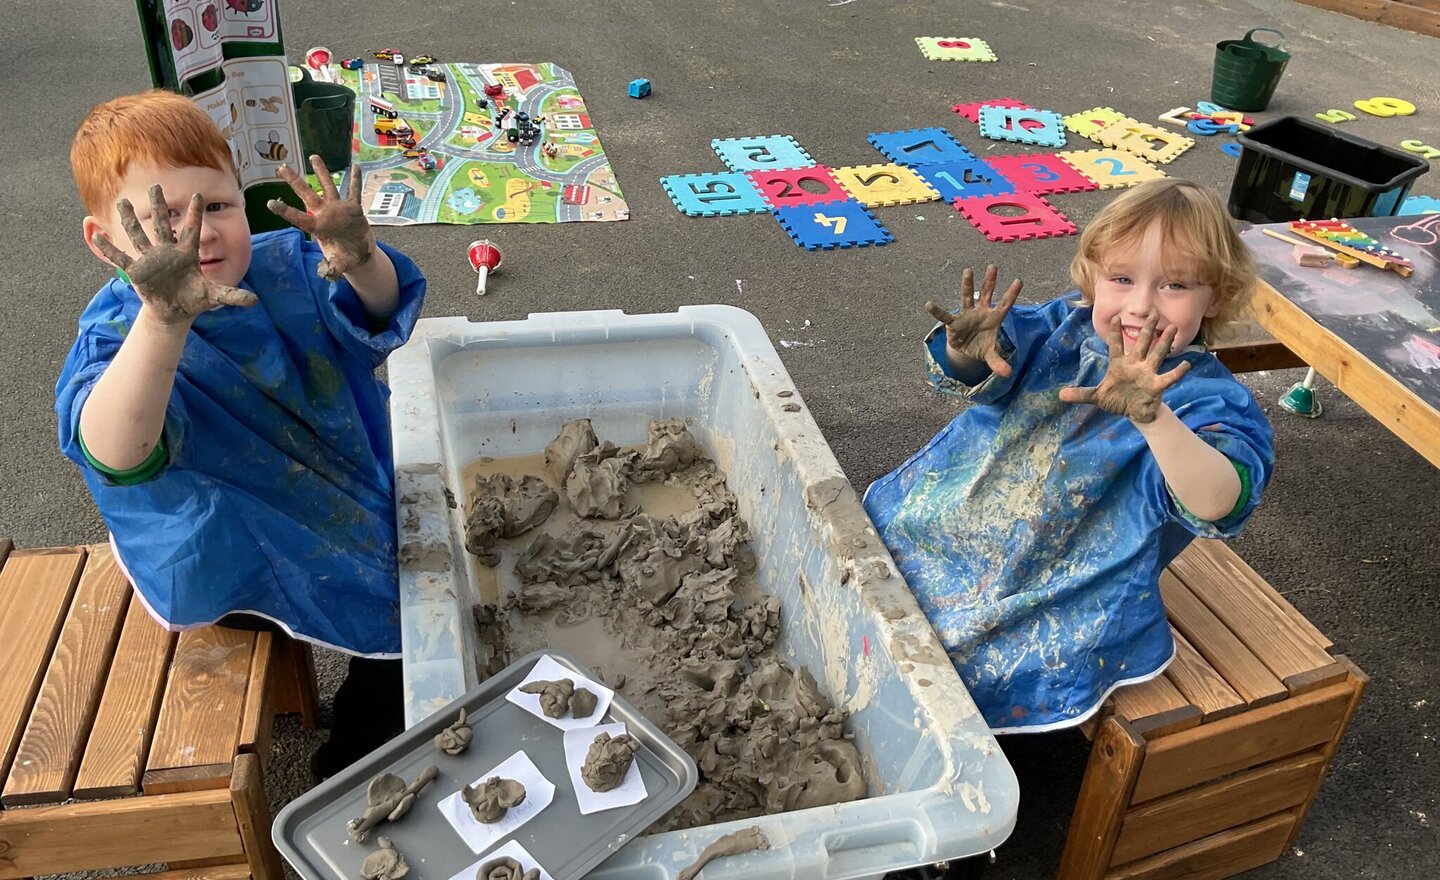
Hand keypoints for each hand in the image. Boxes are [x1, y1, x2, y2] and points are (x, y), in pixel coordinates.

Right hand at [91, 185, 256, 325]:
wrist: (175, 310)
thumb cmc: (193, 299)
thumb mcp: (213, 296)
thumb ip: (232, 296)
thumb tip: (254, 299)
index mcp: (187, 254)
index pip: (192, 230)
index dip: (194, 214)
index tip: (198, 195)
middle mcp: (167, 252)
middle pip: (162, 224)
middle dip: (159, 206)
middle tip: (156, 185)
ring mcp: (150, 260)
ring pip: (139, 235)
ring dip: (130, 220)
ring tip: (122, 202)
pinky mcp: (137, 271)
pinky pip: (121, 258)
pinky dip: (110, 249)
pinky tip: (97, 236)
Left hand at [267, 154, 372, 280]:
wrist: (359, 254)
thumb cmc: (345, 259)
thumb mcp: (339, 265)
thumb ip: (332, 268)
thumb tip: (327, 275)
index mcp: (317, 228)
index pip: (298, 217)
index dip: (285, 211)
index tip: (269, 203)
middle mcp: (324, 214)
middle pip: (307, 194)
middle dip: (295, 181)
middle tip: (281, 167)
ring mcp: (338, 208)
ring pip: (328, 186)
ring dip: (321, 171)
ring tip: (313, 156)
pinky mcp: (353, 208)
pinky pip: (354, 191)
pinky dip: (356, 180)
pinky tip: (355, 167)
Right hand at [925, 265, 1021, 377]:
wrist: (966, 349)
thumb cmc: (981, 346)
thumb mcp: (990, 355)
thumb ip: (998, 362)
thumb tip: (1007, 373)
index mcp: (994, 318)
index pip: (1005, 304)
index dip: (1011, 294)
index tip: (1019, 280)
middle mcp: (981, 312)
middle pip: (986, 294)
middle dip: (990, 281)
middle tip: (993, 266)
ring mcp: (967, 314)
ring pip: (968, 297)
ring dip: (967, 285)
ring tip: (968, 270)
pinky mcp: (954, 322)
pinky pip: (945, 316)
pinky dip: (937, 311)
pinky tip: (929, 305)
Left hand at [1059, 315, 1191, 422]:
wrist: (1133, 412)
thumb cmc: (1116, 400)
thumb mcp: (1096, 397)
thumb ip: (1080, 394)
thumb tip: (1060, 395)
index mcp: (1119, 365)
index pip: (1116, 346)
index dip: (1116, 333)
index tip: (1117, 317)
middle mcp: (1135, 365)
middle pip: (1141, 343)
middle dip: (1146, 329)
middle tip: (1154, 312)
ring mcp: (1147, 373)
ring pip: (1157, 354)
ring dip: (1164, 342)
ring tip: (1173, 327)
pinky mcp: (1156, 386)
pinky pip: (1167, 377)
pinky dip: (1177, 373)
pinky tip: (1186, 365)